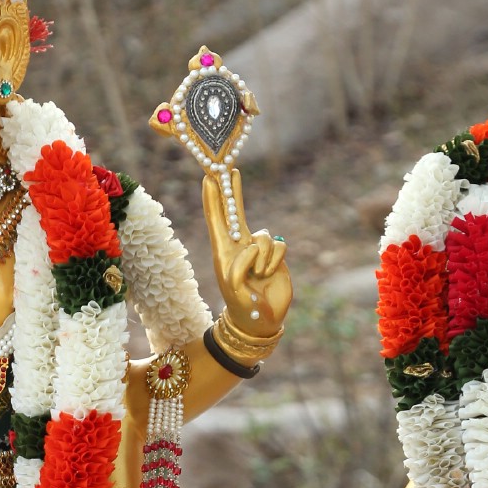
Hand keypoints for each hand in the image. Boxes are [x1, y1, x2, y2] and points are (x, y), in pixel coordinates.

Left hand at [202, 170, 290, 337]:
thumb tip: (250, 246)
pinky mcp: (275, 255)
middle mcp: (239, 246)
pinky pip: (278, 246)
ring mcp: (258, 250)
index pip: (217, 220)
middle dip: (232, 191)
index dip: (214, 199)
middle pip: (236, 212)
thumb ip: (239, 265)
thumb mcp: (233, 286)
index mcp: (222, 251)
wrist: (259, 319)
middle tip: (229, 168)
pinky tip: (268, 274)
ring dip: (262, 257)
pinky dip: (274, 261)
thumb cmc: (240, 304)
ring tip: (258, 276)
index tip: (209, 179)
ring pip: (263, 235)